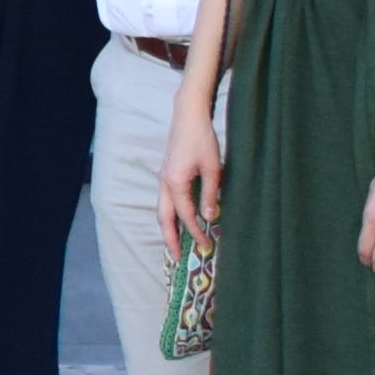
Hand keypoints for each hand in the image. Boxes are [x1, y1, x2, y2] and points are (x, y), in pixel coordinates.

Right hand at [160, 97, 222, 245]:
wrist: (188, 116)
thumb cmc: (202, 139)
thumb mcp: (213, 168)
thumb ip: (210, 194)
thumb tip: (210, 216)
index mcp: (175, 183)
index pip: (186, 215)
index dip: (196, 232)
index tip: (207, 245)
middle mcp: (164, 183)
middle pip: (163, 218)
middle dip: (169, 239)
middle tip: (178, 258)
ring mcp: (163, 178)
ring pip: (161, 210)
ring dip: (168, 228)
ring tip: (175, 244)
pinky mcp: (166, 174)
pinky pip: (165, 201)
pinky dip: (170, 215)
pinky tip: (179, 220)